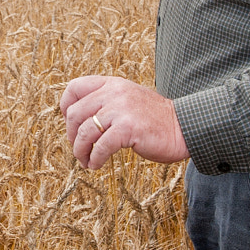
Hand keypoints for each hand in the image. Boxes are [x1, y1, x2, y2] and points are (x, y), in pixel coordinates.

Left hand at [59, 75, 189, 170]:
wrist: (183, 128)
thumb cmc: (154, 120)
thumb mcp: (128, 100)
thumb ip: (106, 102)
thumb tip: (77, 119)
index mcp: (112, 84)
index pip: (75, 87)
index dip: (65, 107)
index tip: (70, 125)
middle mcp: (114, 93)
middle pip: (74, 113)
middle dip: (71, 136)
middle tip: (79, 149)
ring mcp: (121, 109)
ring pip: (84, 131)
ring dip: (80, 151)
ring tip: (86, 161)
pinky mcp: (128, 128)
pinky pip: (100, 146)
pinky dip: (94, 159)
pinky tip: (96, 165)